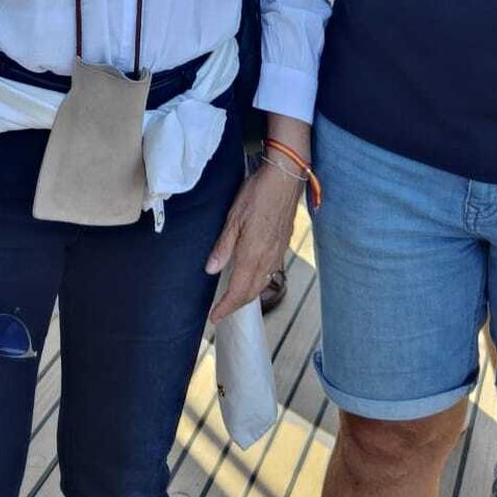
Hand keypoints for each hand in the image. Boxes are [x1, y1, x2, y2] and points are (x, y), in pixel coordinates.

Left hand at [205, 159, 301, 323]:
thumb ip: (223, 246)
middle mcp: (267, 259)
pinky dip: (259, 282)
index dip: (226, 307)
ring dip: (248, 295)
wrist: (285, 179)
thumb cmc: (257, 194)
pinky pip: (270, 272)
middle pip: (252, 292)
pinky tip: (252, 275)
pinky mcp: (283, 244)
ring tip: (234, 298)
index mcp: (252, 255)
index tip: (214, 318)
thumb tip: (212, 270)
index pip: (238, 291)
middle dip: (236, 305)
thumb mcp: (233, 218)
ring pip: (262, 284)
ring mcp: (277, 252)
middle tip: (221, 311)